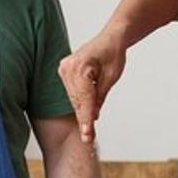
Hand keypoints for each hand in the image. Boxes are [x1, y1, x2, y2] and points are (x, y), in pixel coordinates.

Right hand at [58, 29, 126, 143]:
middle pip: (77, 101)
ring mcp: (64, 68)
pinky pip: (72, 92)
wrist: (111, 38)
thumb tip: (92, 116)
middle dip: (84, 119)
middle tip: (89, 139)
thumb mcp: (111, 77)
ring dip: (82, 110)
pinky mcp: (64, 70)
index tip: (87, 137)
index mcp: (80, 67)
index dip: (86, 120)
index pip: (84, 100)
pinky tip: (86, 111)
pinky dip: (80, 102)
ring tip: (89, 128)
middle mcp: (68, 67)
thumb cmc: (114, 54)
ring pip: (74, 98)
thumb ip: (99, 97)